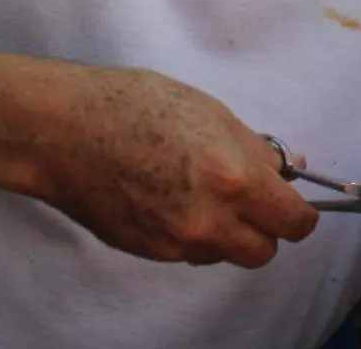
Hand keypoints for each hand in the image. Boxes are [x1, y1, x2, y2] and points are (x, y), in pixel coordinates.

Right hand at [28, 66, 317, 267]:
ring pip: (223, 254)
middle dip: (264, 228)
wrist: (63, 130)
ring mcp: (174, 243)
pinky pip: (186, 252)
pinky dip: (189, 234)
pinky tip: (168, 198)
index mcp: (234, 180)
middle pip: (263, 251)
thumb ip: (255, 151)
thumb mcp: (214, 114)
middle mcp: (208, 221)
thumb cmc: (136, 106)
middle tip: (248, 199)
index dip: (297, 213)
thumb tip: (287, 171)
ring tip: (198, 190)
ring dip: (224, 233)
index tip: (290, 201)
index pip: (294, 223)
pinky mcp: (146, 252)